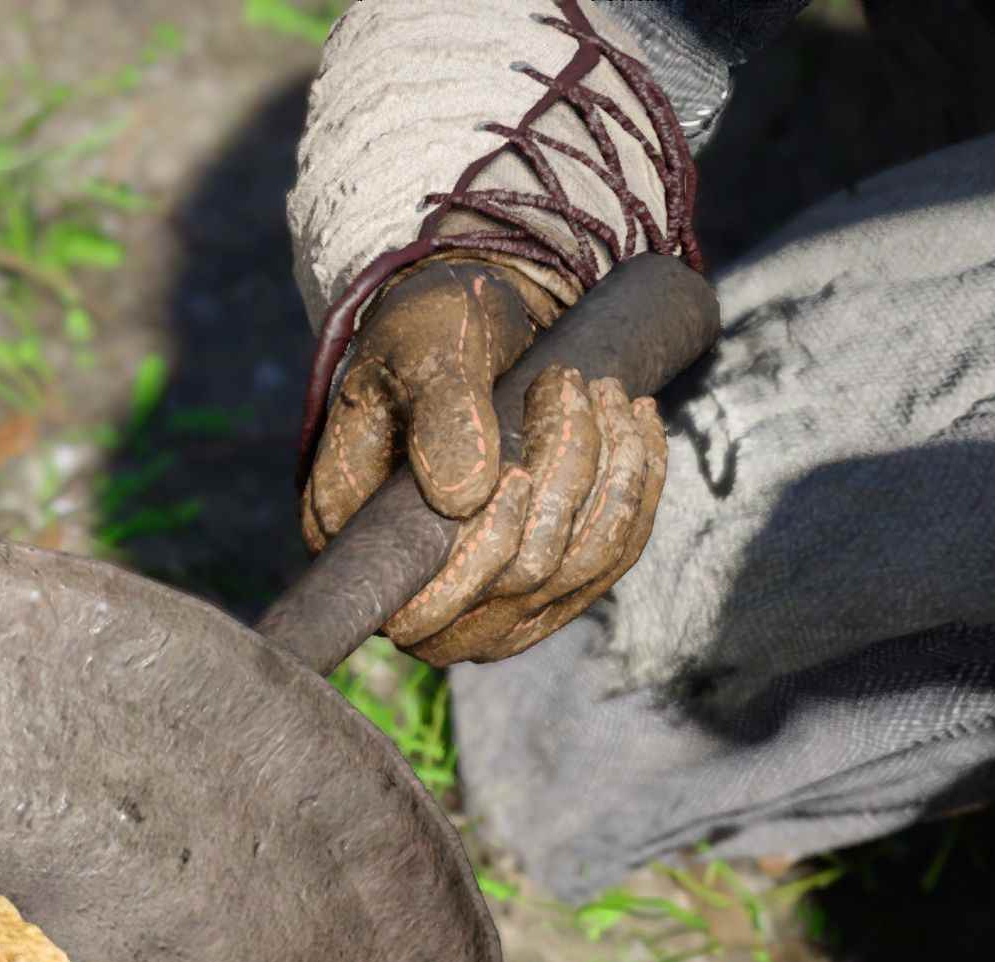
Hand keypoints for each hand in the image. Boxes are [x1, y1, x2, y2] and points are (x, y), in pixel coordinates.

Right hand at [303, 256, 669, 667]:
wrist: (470, 321)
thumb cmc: (429, 329)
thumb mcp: (424, 349)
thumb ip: (440, 415)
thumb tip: (465, 501)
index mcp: (356, 539)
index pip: (419, 608)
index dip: (481, 556)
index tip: (519, 472)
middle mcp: (416, 586)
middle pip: (513, 581)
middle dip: (564, 481)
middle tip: (571, 383)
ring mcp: (484, 595)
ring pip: (571, 570)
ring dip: (609, 477)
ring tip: (605, 390)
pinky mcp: (544, 579)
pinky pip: (608, 560)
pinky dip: (635, 490)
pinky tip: (638, 425)